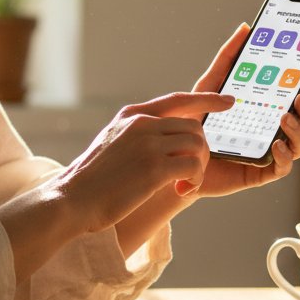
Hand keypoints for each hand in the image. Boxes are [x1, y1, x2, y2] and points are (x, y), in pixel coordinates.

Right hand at [55, 91, 232, 233]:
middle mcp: (141, 124)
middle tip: (191, 173)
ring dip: (198, 168)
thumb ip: (136, 135)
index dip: (206, 100)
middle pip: (194, 126)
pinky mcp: (154, 168)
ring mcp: (148, 144)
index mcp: (132, 115)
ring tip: (185, 184)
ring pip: (197, 145)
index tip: (228, 101)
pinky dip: (193, 181)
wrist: (72, 199)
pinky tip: (180, 191)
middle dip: (201, 150)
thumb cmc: (92, 180)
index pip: (178, 99)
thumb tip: (165, 139)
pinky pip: (192, 167)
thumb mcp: (112, 142)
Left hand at [192, 23, 299, 195]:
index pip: (297, 96)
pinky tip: (276, 145)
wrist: (176, 154)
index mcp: (267, 109)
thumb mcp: (210, 84)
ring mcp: (269, 152)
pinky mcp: (259, 173)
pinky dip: (285, 157)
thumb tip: (246, 28)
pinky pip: (282, 168)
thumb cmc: (196, 120)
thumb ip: (228, 57)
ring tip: (285, 117)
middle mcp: (272, 130)